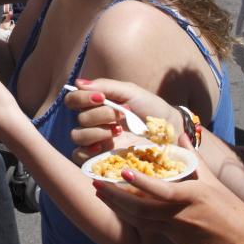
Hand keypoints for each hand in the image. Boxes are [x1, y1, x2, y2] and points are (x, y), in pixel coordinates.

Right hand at [65, 78, 179, 161]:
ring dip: (97, 130)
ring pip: (77, 136)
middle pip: (79, 118)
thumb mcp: (130, 92)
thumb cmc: (151, 109)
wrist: (169, 130)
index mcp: (96, 105)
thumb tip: (78, 83)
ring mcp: (97, 142)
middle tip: (121, 114)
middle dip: (100, 114)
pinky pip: (79, 156)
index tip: (101, 98)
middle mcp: (94, 123)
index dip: (81, 98)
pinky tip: (105, 146)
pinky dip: (87, 151)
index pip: (73, 100)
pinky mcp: (102, 159)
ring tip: (118, 130)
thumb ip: (105, 86)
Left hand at [91, 137, 243, 243]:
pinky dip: (132, 218)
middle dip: (115, 196)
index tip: (121, 172)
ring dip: (117, 207)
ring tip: (100, 193)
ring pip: (140, 220)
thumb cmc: (232, 211)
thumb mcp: (213, 181)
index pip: (161, 190)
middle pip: (140, 207)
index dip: (139, 184)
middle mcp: (180, 214)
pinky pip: (149, 229)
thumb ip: (193, 158)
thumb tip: (180, 135)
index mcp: (192, 196)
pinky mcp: (175, 241)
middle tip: (95, 182)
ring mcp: (176, 230)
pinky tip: (119, 209)